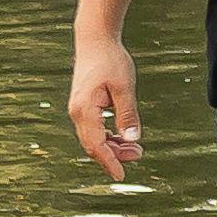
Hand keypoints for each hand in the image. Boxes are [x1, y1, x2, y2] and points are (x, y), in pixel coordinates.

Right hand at [68, 37, 143, 181]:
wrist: (95, 41)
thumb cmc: (110, 60)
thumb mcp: (124, 87)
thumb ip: (127, 113)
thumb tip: (133, 139)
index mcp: (85, 110)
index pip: (95, 145)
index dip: (109, 162)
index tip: (121, 175)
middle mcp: (77, 113)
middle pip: (93, 145)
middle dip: (115, 155)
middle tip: (139, 154)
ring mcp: (78, 110)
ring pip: (93, 138)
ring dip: (112, 147)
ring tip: (135, 149)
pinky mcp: (84, 106)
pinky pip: (94, 129)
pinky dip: (108, 137)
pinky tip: (123, 138)